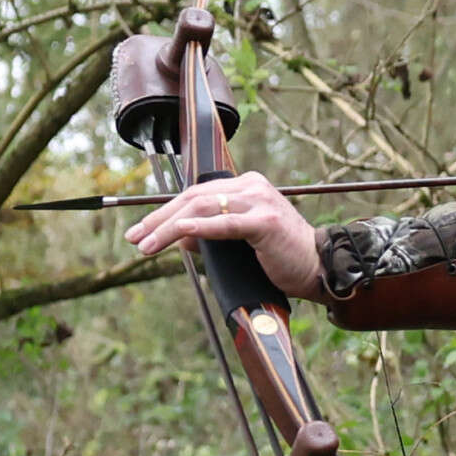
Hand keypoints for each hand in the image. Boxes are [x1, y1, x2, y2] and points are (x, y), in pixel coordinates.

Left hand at [128, 171, 324, 296]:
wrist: (321, 269)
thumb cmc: (283, 258)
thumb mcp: (240, 242)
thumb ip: (212, 234)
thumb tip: (178, 236)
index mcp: (246, 186)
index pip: (196, 195)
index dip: (164, 212)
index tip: (141, 231)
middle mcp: (252, 187)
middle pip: (194, 198)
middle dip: (159, 219)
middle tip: (135, 237)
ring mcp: (260, 201)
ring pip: (203, 208)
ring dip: (169, 227)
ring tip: (146, 244)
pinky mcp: (266, 221)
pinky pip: (225, 223)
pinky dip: (199, 227)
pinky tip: (179, 232)